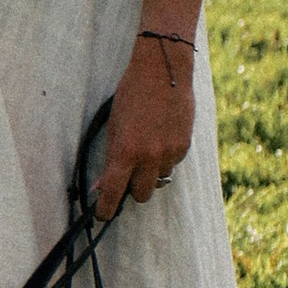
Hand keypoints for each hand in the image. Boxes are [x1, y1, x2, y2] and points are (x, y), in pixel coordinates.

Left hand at [94, 28, 195, 220]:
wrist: (164, 72)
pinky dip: (165, 159)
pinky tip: (161, 136)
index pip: (114, 192)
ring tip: (146, 146)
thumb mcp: (114, 126)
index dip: (106, 208)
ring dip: (150, 173)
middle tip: (127, 174)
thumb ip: (110, 159)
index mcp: (127, 150)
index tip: (102, 214)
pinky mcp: (185, 147)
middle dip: (133, 189)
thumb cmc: (132, 95)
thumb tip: (102, 187)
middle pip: (141, 195)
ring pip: (159, 180)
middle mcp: (150, 156)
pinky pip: (172, 165)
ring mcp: (170, 153)